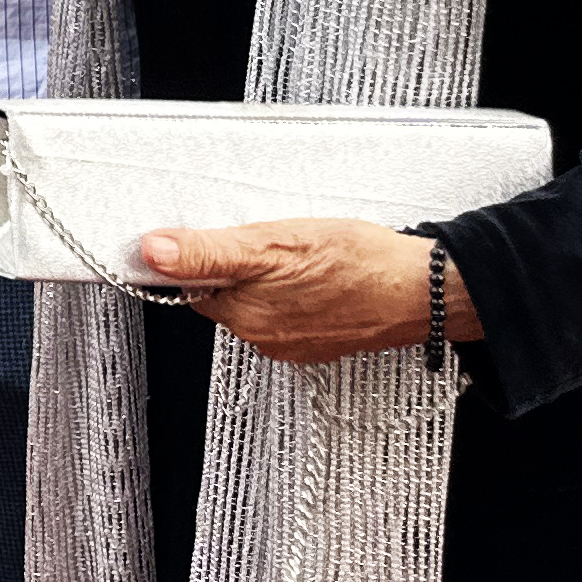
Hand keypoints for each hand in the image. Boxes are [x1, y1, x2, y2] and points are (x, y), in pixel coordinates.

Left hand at [138, 218, 473, 366]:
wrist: (427, 289)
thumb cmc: (359, 263)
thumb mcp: (273, 243)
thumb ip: (208, 252)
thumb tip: (153, 252)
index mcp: (245, 316)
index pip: (193, 287)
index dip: (201, 258)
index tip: (215, 239)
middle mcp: (265, 338)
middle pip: (225, 294)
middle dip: (238, 267)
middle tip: (269, 241)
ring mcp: (296, 343)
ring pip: (260, 300)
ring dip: (270, 277)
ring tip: (300, 255)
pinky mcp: (323, 340)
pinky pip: (293, 310)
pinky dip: (298, 290)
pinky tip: (320, 274)